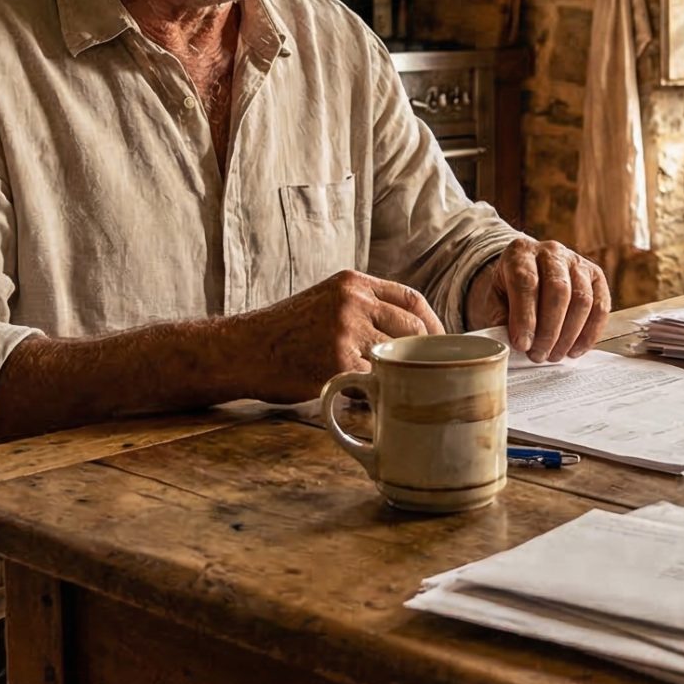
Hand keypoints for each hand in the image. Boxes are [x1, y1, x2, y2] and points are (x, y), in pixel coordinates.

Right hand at [239, 270, 443, 401]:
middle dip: (424, 354)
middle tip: (427, 373)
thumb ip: (363, 308)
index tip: (442, 343)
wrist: (242, 349)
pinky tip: (370, 401)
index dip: (433, 323)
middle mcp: (353, 301)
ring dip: (399, 376)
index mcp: (353, 282)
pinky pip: (374, 382)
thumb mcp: (324, 300)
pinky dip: (376, 395)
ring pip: (396, 357)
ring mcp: (346, 331)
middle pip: (413, 329)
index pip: (412, 298)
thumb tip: (411, 332)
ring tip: (396, 389)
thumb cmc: (283, 332)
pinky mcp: (337, 363)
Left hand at [469, 239, 609, 363]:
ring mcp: (578, 262)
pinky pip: (601, 307)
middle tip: (538, 355)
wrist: (529, 273)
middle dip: (549, 330)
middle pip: (558, 290)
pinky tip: (574, 350)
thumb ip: (501, 318)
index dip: (525, 317)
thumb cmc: (510, 291)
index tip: (522, 345)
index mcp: (520, 252)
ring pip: (582, 300)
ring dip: (568, 335)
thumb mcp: (495, 300)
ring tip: (553, 356)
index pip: (526, 281)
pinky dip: (589, 334)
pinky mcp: (597, 277)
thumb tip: (516, 343)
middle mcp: (551, 251)